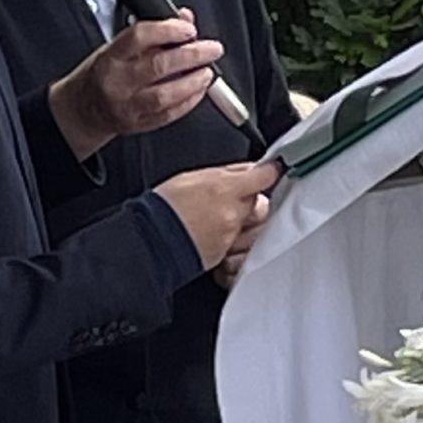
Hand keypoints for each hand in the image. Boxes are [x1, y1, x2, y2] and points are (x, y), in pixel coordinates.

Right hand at [49, 15, 223, 161]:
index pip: (140, 37)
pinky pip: (168, 114)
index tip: (189, 28)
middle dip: (192, 55)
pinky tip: (199, 91)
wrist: (83, 108)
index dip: (168, 30)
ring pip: (165, 94)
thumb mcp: (118, 46)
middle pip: (159, 65)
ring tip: (207, 72)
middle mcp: (118, 81)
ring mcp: (128, 105)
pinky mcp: (138, 124)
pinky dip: (188, 102)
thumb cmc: (103, 73)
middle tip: (212, 49)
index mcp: (111, 57)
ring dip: (193, 82)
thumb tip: (184, 18)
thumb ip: (152, 33)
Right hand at [156, 161, 279, 272]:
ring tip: (218, 216)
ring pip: (250, 225)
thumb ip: (223, 173)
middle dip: (251, 199)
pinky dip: (229, 235)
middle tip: (234, 196)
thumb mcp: (191, 177)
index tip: (271, 170)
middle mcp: (233, 213)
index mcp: (225, 188)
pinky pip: (237, 242)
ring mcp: (231, 236)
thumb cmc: (163, 207)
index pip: (263, 177)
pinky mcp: (225, 253)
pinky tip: (210, 230)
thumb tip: (244, 170)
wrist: (150, 240)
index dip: (269, 172)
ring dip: (242, 220)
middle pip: (260, 203)